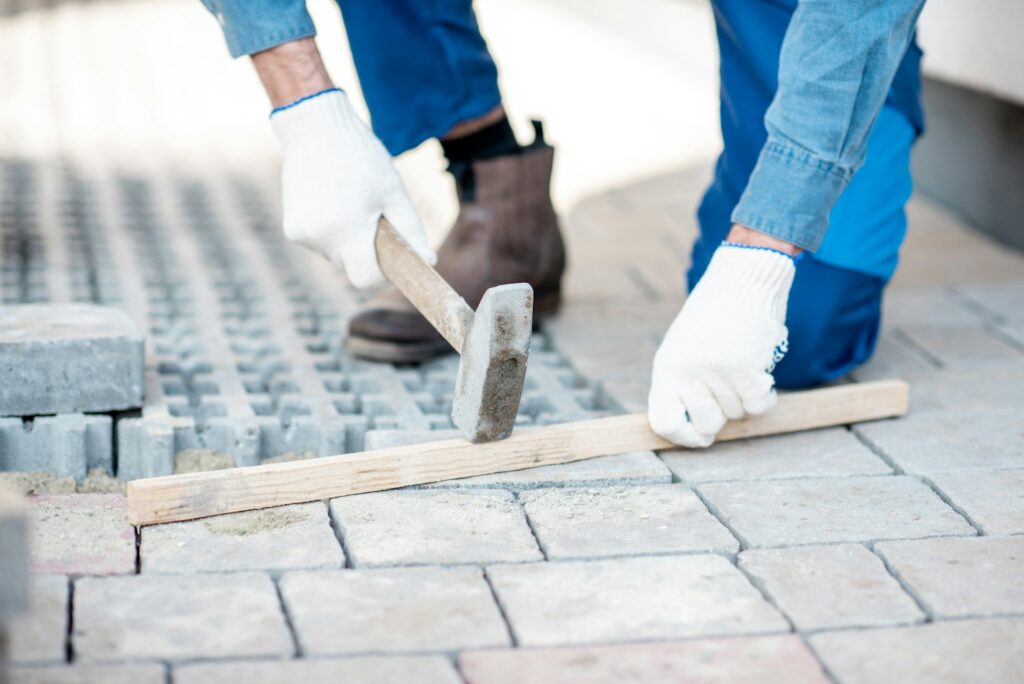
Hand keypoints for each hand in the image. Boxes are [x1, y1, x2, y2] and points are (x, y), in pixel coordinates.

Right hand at [270, 89, 434, 287]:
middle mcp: (319, 239)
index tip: (392, 258)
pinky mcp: (291, 229)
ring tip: (351, 204)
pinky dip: (332, 232)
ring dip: (349, 241)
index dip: (383, 275)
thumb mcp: (394, 193)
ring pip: (337, 256)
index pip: (366, 279)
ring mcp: (301, 235)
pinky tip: (333, 202)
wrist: (315, 129)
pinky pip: (321, 243)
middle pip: (352, 268)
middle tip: (374, 217)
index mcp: (346, 232)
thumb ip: (412, 231)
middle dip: (367, 252)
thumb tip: (429, 260)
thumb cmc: (362, 158)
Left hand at [647, 241, 795, 446]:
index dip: (682, 437)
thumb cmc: (716, 315)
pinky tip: (761, 370)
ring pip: (737, 415)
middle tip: (729, 384)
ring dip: (745, 395)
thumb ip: (684, 385)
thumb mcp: (684, 348)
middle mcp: (687, 375)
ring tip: (742, 361)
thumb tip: (697, 432)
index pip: (663, 423)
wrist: (743, 279)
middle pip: (708, 425)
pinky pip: (760, 407)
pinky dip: (765, 395)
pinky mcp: (746, 371)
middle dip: (723, 413)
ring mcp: (716, 375)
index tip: (699, 434)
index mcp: (667, 369)